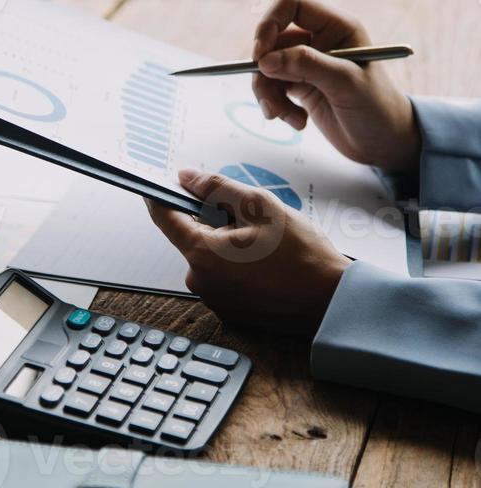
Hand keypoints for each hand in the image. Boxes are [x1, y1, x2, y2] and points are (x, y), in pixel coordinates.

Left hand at [147, 169, 350, 335]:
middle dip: (213, 221)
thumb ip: (218, 188)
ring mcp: (214, 299)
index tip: (157, 183)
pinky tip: (266, 264)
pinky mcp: (228, 310)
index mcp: (202, 254)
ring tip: (265, 245)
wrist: (330, 301)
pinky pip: (223, 277)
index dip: (159, 195)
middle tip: (249, 218)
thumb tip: (186, 177)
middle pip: (192, 237)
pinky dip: (236, 265)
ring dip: (228, 243)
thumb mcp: (260, 206)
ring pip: (210, 257)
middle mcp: (200, 281)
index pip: (164, 218)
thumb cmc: (301, 255)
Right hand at [252, 0, 420, 173]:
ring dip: (268, 93)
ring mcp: (308, 63)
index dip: (270, 24)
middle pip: (272, 40)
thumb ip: (307, 66)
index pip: (291, 4)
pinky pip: (272, 88)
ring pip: (268, 67)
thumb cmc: (376, 108)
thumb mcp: (345, 84)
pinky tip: (297, 121)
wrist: (383, 143)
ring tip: (284, 117)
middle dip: (265, 71)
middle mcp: (320, 40)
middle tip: (270, 99)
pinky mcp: (300, 86)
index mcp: (337, 27)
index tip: (260, 55)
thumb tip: (265, 60)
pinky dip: (276, 106)